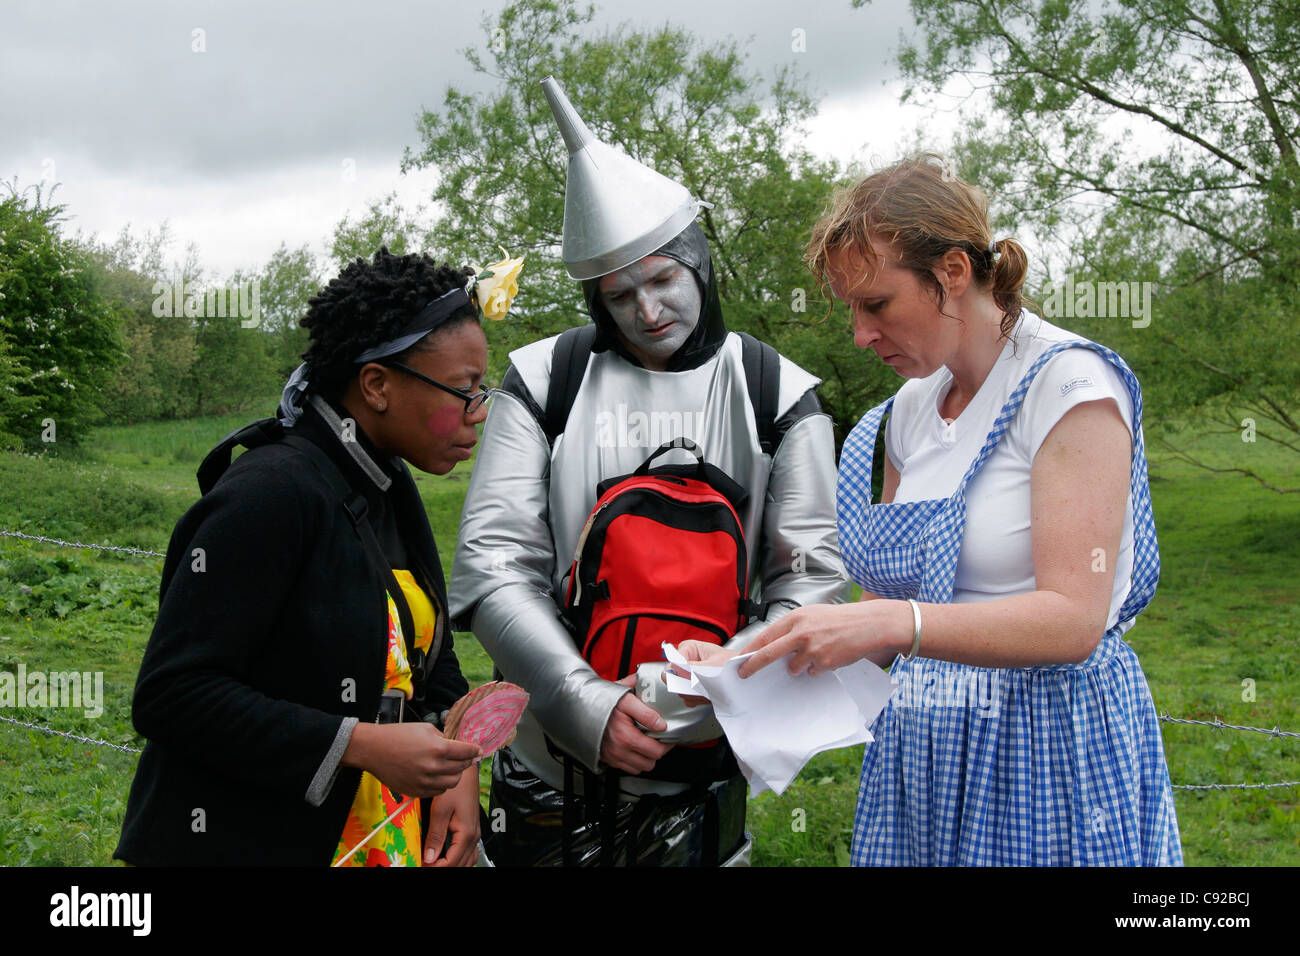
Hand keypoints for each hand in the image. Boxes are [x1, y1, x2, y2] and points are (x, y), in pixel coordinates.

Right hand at [343, 721, 479, 798]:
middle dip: (466, 761)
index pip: (466, 752)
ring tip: (452, 767)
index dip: (475, 750)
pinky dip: (442, 783)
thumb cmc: (397, 735)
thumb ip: (443, 738)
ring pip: (452, 782)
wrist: (373, 750)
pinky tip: (438, 775)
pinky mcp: (416, 791)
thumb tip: (456, 745)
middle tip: (467, 758)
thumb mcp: (425, 728)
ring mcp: (425, 781)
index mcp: (438, 748)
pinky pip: (438, 791)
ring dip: (455, 774)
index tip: (478, 750)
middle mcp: (433, 767)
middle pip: (461, 768)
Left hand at [423, 766, 481, 866]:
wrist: (467, 772)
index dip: (434, 867)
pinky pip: (470, 852)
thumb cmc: (457, 786)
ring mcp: (475, 833)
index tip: (421, 864)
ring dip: (453, 865)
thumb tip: (429, 857)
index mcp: (466, 834)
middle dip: (443, 867)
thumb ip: (435, 835)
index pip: (450, 863)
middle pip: (460, 865)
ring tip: (436, 864)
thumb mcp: (440, 810)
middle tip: (426, 865)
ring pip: (467, 861)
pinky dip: (461, 859)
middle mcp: (474, 836)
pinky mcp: (473, 829)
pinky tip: (450, 856)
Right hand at [599, 676, 669, 773]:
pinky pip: (629, 768)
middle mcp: (619, 750)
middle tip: (660, 739)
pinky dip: (635, 761)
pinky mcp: (609, 759)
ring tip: (648, 743)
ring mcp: (614, 756)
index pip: (657, 750)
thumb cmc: (603, 701)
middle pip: (651, 761)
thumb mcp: (626, 698)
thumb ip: (646, 712)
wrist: (582, 706)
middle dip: (658, 750)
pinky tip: (635, 748)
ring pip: (641, 767)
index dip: (667, 743)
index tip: (668, 734)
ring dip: (647, 757)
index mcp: (626, 737)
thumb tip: (661, 723)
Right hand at [662, 640, 737, 706]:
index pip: (674, 660)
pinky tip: (708, 695)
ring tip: (709, 690)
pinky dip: (696, 699)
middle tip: (701, 685)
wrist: (744, 677)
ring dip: (692, 693)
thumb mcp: (715, 664)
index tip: (693, 676)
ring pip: (679, 688)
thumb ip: (693, 666)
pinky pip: (686, 697)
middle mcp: (686, 661)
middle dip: (686, 684)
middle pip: (673, 676)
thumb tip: (675, 668)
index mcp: (689, 648)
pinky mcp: (692, 688)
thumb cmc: (734, 664)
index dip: (682, 670)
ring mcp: (688, 676)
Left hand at [737, 602, 910, 678]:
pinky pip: (812, 672)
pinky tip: (829, 656)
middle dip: (753, 666)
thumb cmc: (839, 619)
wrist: (868, 624)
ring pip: (793, 668)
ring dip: (798, 667)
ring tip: (815, 653)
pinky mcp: (825, 662)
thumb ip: (793, 628)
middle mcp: (801, 632)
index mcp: (796, 618)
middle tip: (743, 674)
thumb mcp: (812, 614)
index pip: (765, 635)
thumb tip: (773, 645)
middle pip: (769, 653)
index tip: (739, 659)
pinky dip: (816, 668)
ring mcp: (812, 648)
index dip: (750, 649)